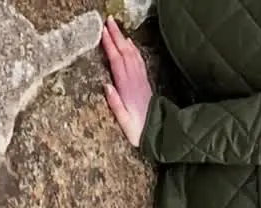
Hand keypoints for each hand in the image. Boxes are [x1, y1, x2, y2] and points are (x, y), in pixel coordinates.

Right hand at [101, 17, 151, 146]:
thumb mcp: (124, 122)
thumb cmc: (137, 130)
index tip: (102, 32)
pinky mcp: (144, 82)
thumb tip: (106, 86)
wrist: (158, 133)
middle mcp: (134, 80)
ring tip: (115, 27)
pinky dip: (133, 49)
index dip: (110, 45)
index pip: (117, 61)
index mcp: (127, 88)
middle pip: (124, 53)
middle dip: (116, 36)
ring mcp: (140, 80)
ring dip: (123, 39)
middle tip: (108, 21)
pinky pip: (138, 60)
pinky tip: (129, 43)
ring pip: (132, 54)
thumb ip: (115, 104)